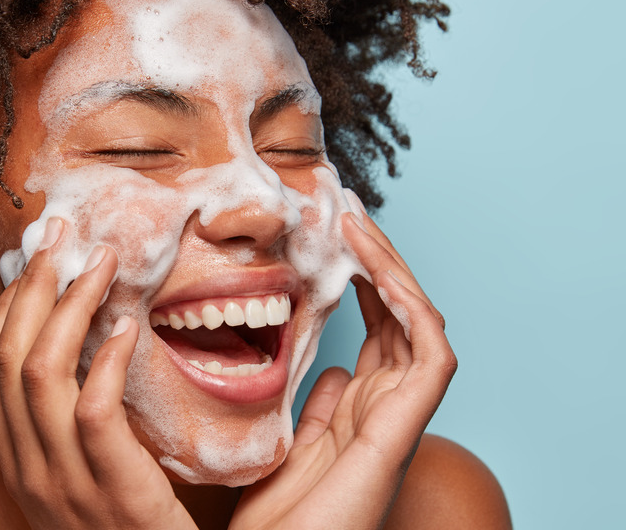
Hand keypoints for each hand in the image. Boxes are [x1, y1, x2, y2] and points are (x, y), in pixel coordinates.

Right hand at [0, 218, 196, 529]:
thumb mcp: (73, 477)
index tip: (34, 259)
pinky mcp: (112, 491)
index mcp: (12, 461)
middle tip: (63, 238)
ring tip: (100, 266)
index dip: (5, 308)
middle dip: (32, 290)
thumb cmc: (121, 529)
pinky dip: (107, 361)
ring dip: (68, 309)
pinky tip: (128, 328)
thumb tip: (74, 351)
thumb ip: (62, 424)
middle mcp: (25, 469)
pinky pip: (93, 411)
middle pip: (6, 359)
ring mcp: (62, 483)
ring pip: (41, 374)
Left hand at [229, 212, 455, 529]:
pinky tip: (379, 272)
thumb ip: (316, 407)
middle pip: (399, 317)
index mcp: (361, 407)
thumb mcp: (292, 447)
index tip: (334, 241)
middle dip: (380, 262)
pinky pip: (430, 355)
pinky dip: (411, 308)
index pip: (377, 329)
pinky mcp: (403, 427)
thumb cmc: (283, 521)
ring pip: (418, 324)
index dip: (364, 282)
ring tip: (358, 225)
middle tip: (349, 214)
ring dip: (393, 270)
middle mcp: (386, 405)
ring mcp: (398, 414)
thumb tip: (329, 368)